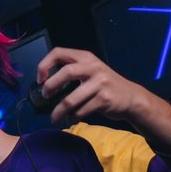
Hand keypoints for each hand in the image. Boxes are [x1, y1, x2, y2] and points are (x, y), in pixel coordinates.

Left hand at [36, 47, 170, 151]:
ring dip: (58, 111)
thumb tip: (44, 84)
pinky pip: (80, 111)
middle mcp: (93, 67)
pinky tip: (71, 119)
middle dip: (50, 86)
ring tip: (54, 118)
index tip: (40, 79)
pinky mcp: (104, 100)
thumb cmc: (104, 85)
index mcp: (86, 57)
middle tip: (45, 96)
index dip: (44, 65)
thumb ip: (72, 70)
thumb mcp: (90, 71)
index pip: (59, 52)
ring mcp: (100, 83)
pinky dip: (72, 117)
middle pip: (66, 72)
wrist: (130, 97)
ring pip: (71, 99)